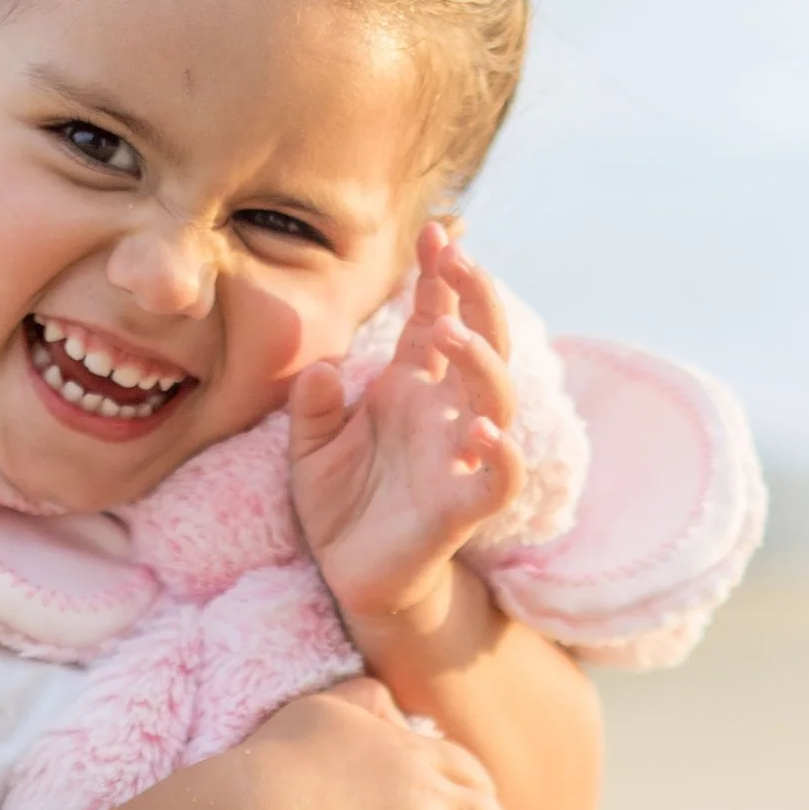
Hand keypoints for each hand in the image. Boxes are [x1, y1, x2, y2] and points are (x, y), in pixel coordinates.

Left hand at [286, 223, 520, 648]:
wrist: (352, 577)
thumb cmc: (340, 505)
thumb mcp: (308, 449)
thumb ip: (312, 408)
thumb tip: (319, 370)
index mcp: (409, 388)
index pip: (435, 317)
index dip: (441, 276)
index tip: (436, 232)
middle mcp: (442, 414)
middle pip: (480, 342)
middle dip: (476, 297)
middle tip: (458, 258)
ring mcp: (459, 457)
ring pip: (496, 398)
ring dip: (480, 361)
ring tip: (450, 333)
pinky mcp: (463, 507)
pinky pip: (499, 478)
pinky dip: (500, 454)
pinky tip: (482, 430)